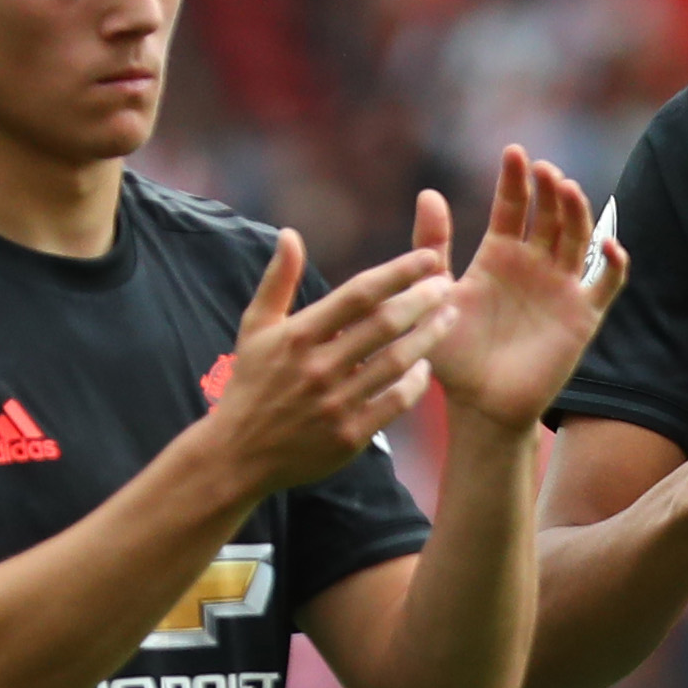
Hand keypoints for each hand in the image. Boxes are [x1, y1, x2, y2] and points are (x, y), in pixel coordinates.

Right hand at [204, 231, 454, 494]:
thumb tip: (290, 234)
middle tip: (447, 283)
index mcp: (298, 336)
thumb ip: (278, 280)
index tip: (428, 258)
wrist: (238, 453)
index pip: (358, 294)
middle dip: (422, 300)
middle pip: (384, 325)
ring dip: (428, 336)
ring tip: (449, 317)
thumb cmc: (251, 383)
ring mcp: (335, 403)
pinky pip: (395, 402)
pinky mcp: (349, 436)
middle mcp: (318, 367)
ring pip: (396, 362)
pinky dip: (415, 382)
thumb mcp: (255, 328)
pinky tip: (426, 366)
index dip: (398, 273)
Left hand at [421, 147, 629, 431]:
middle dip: (549, 189)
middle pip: (550, 214)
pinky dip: (613, 261)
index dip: (516, 179)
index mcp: (499, 254)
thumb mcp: (434, 294)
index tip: (514, 152)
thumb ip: (432, 246)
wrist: (480, 405)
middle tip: (543, 170)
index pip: (513, 205)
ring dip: (577, 212)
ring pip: (578, 237)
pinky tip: (607, 244)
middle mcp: (534, 263)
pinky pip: (606, 282)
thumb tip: (428, 193)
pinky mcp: (582, 314)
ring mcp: (561, 286)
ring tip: (567, 189)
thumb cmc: (452, 353)